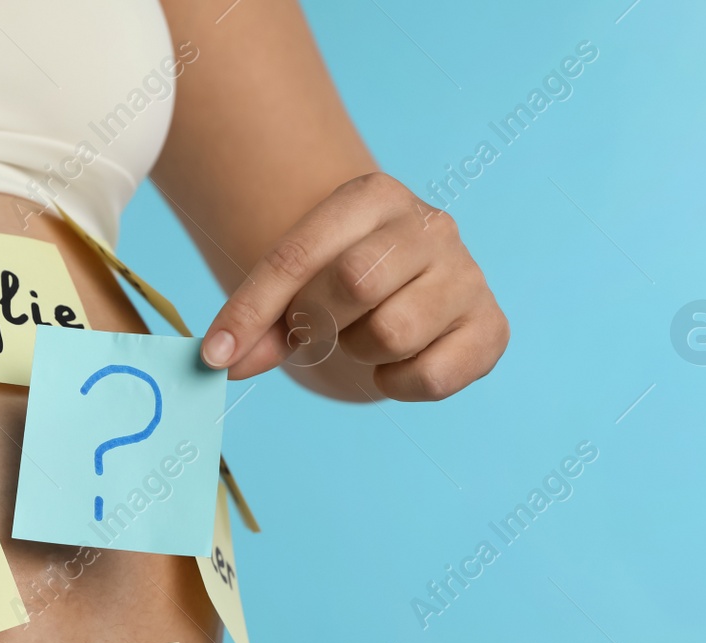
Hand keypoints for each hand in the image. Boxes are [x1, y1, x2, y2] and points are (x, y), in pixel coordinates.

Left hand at [199, 171, 508, 399]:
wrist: (405, 297)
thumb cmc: (339, 290)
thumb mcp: (293, 290)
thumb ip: (257, 323)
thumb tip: (222, 362)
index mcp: (373, 195)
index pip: (298, 254)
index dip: (250, 310)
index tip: (215, 356)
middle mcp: (429, 224)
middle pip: (352, 284)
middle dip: (317, 324)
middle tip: (317, 331)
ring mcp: (467, 273)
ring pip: (393, 331)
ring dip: (362, 352)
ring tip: (367, 338)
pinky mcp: (491, 327)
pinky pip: (432, 375)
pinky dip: (401, 384)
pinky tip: (400, 364)